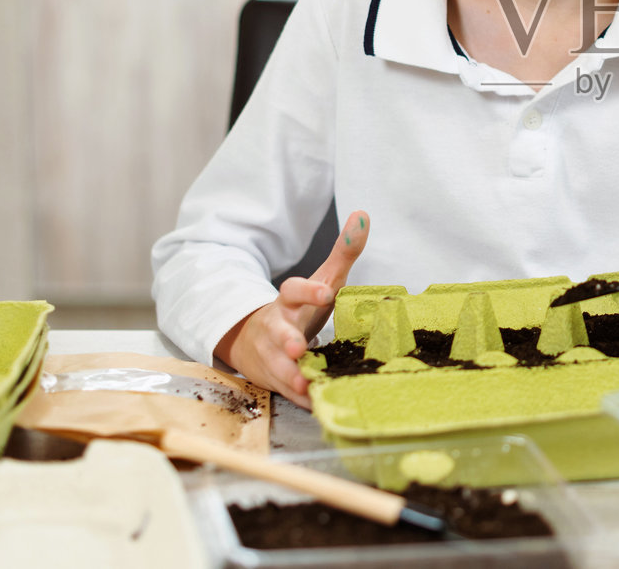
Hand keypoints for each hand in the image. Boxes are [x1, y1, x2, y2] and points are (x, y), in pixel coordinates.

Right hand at [215, 210, 369, 408]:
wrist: (255, 338)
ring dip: (290, 375)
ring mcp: (270, 354)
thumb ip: (343, 252)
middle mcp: (276, 326)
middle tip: (298, 347)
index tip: (326, 292)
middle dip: (286, 340)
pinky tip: (312, 403)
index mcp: (289, 300)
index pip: (293, 289)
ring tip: (305, 384)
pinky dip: (297, 397)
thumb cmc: (300, 307)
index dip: (308, 290)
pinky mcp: (271, 378)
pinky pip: (283, 389)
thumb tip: (364, 215)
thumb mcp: (322, 279)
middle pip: (277, 331)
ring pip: (276, 365)